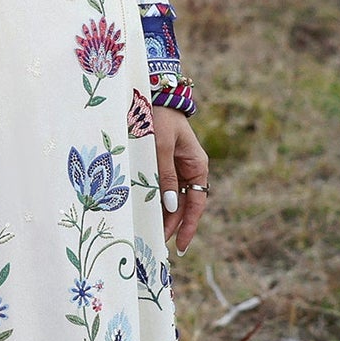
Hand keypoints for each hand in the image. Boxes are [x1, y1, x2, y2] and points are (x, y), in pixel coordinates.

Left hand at [154, 108, 209, 253]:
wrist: (152, 94)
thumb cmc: (159, 117)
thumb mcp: (161, 146)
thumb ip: (165, 175)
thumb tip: (171, 207)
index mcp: (197, 166)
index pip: (196, 204)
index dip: (189, 226)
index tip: (180, 246)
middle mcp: (189, 171)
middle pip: (182, 206)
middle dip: (171, 225)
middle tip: (155, 244)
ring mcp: (176, 168)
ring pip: (170, 199)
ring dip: (161, 216)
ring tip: (147, 234)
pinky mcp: (162, 165)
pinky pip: (160, 188)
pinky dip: (153, 201)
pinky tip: (143, 213)